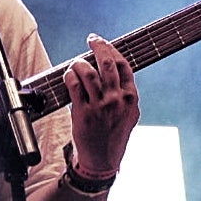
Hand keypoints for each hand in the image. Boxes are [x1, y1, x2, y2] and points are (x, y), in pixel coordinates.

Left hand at [61, 33, 140, 175]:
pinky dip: (70, 75)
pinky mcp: (83, 113)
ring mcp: (100, 106)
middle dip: (98, 45)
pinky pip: (74, 86)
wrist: (102, 161)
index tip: (102, 42)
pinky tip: (69, 75)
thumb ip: (126, 94)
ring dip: (80, 62)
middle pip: (107, 62)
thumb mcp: (129, 114)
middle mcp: (117, 100)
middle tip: (91, 39)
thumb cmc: (114, 136)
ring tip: (77, 63)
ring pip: (88, 71)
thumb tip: (117, 70)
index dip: (111, 49)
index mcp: (131, 98)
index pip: (123, 64)